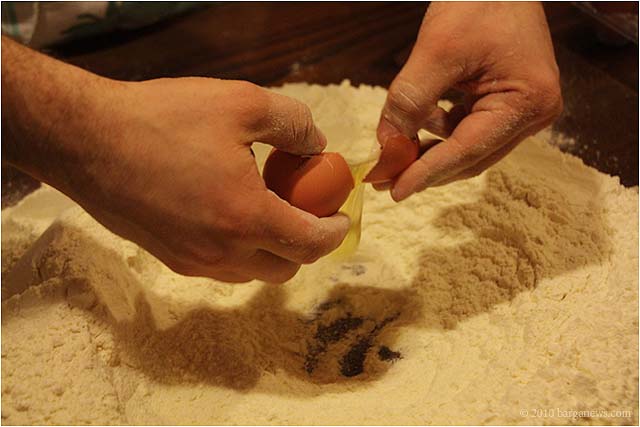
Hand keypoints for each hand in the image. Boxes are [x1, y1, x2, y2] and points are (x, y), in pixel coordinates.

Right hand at [3, 38, 348, 281]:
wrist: (84, 140)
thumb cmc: (161, 119)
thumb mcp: (240, 102)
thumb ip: (293, 122)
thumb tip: (317, 143)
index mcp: (246, 218)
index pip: (311, 243)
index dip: (335, 230)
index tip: (340, 214)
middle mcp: (222, 253)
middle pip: (286, 267)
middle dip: (306, 243)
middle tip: (304, 207)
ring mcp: (192, 261)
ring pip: (252, 273)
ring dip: (272, 248)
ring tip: (266, 206)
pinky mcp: (168, 258)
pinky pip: (220, 267)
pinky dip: (239, 249)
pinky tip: (228, 211)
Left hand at [377, 2, 562, 199]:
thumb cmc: (478, 0)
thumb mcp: (437, 50)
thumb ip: (410, 100)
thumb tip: (386, 144)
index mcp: (527, 102)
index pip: (467, 150)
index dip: (427, 172)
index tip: (393, 190)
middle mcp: (533, 113)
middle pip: (471, 156)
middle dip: (425, 166)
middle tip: (384, 178)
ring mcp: (523, 109)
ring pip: (468, 146)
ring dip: (431, 149)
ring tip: (395, 148)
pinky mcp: (508, 101)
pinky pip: (470, 128)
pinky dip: (441, 130)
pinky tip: (419, 121)